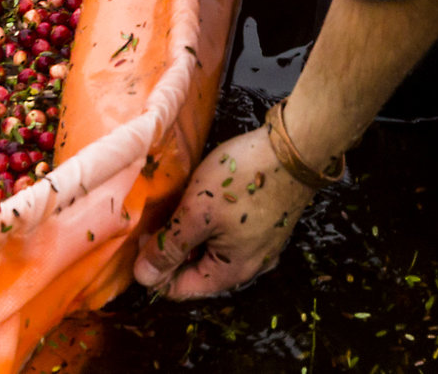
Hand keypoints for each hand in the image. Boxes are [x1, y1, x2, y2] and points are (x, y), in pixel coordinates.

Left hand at [129, 124, 318, 299]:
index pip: (179, 289)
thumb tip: (143, 278)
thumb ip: (170, 247)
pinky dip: (210, 223)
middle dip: (172, 249)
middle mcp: (249, 267)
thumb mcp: (196, 212)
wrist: (295, 148)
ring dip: (191, 233)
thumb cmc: (243, 179)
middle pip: (196, 270)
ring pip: (212, 250)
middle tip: (156, 217)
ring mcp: (260, 246)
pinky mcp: (266, 224)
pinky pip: (229, 235)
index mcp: (232, 273)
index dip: (154, 268)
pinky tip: (202, 199)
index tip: (142, 236)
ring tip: (177, 204)